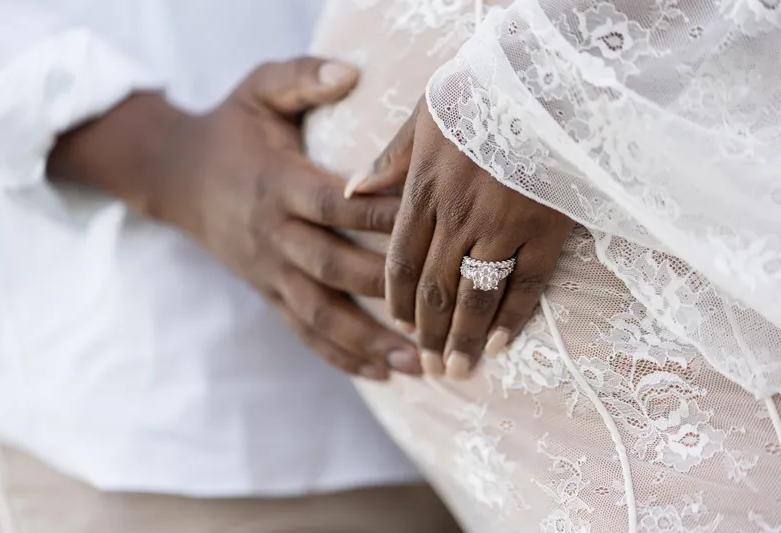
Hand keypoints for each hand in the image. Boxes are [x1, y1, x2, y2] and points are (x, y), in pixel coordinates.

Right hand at [48, 58, 420, 379]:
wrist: (176, 176)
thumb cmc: (231, 129)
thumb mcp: (257, 89)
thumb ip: (300, 78)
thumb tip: (351, 72)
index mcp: (277, 183)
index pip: (334, 205)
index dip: (380, 215)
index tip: (433, 225)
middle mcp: (272, 233)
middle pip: (332, 267)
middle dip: (386, 291)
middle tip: (440, 310)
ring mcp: (269, 270)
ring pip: (319, 314)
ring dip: (369, 342)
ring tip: (419, 363)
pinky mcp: (268, 292)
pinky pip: (303, 331)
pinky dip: (340, 356)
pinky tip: (381, 374)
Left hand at [346, 98, 572, 378]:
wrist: (546, 78)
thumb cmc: (483, 92)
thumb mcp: (425, 115)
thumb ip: (389, 158)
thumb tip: (351, 188)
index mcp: (425, 189)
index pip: (403, 259)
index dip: (398, 298)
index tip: (399, 326)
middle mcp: (458, 215)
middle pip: (435, 287)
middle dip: (429, 331)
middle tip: (428, 365)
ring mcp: (503, 225)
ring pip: (476, 294)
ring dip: (464, 337)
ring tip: (457, 370)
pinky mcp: (545, 229)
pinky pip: (527, 283)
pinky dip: (513, 316)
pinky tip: (500, 343)